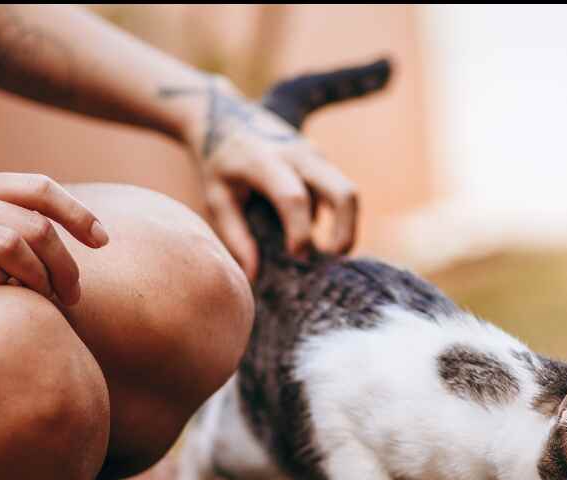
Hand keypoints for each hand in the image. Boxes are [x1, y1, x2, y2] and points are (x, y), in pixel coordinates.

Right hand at [0, 171, 107, 304]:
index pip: (39, 187)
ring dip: (40, 280)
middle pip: (34, 227)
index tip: (104, 242)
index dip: (78, 214)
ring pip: (11, 247)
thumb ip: (11, 219)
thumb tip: (85, 239)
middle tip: (74, 294)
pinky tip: (4, 297)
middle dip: (66, 265)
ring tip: (48, 300)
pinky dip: (0, 286)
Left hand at [179, 77, 357, 279]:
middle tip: (332, 260)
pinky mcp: (322, 158)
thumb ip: (236, 235)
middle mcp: (298, 154)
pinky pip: (339, 191)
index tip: (296, 257)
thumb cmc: (219, 164)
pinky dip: (337, 217)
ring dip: (346, 227)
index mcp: (265, 161)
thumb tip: (253, 275)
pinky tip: (316, 233)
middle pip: (343, 193)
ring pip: (349, 193)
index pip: (294, 198)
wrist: (225, 116)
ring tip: (328, 252)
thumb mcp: (217, 198)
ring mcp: (315, 154)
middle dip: (346, 232)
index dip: (300, 232)